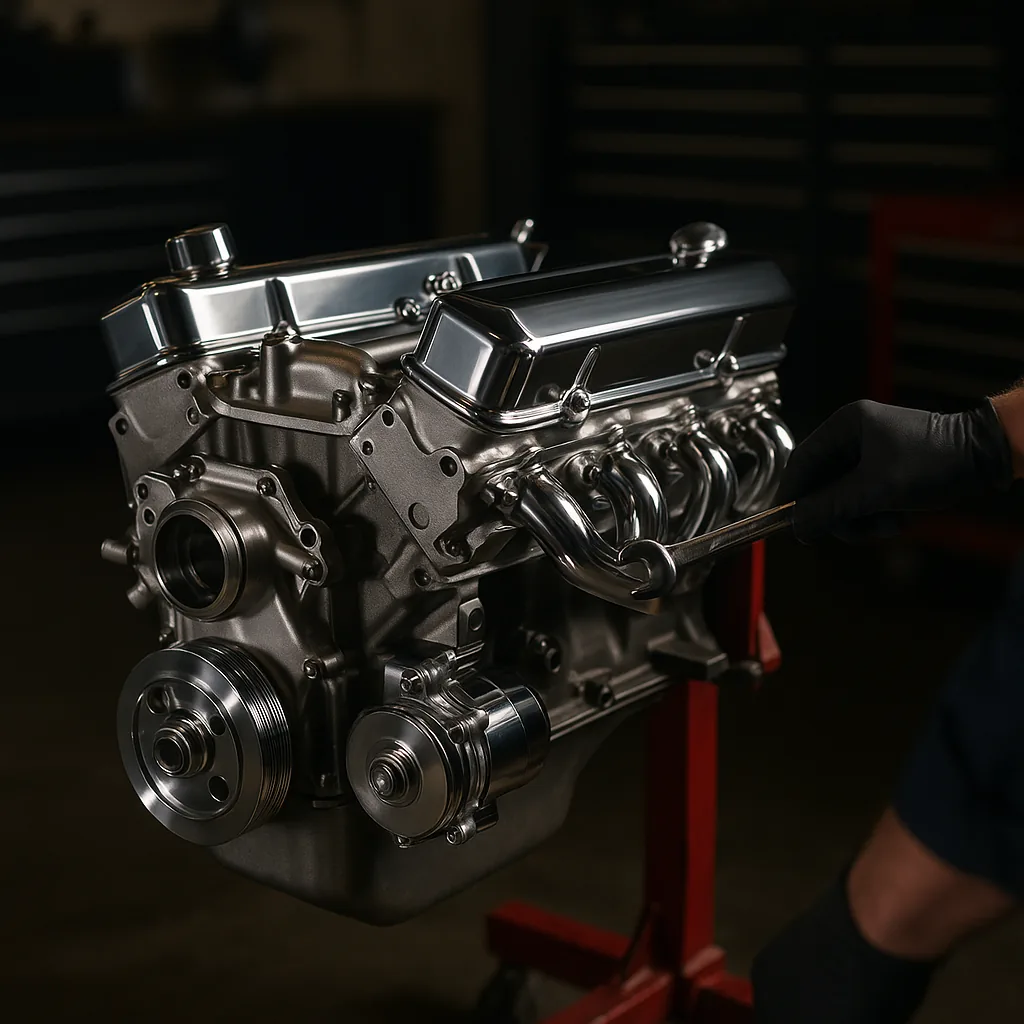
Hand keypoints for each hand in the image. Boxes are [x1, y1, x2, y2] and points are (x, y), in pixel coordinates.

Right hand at [777, 399, 1011, 542]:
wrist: (986, 457)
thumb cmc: (933, 462)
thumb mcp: (876, 489)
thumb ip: (831, 507)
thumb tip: (795, 525)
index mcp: (845, 425)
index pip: (802, 461)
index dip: (792, 493)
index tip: (788, 521)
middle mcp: (852, 435)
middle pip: (821, 484)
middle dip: (839, 512)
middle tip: (854, 530)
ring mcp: (868, 453)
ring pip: (842, 496)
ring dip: (861, 518)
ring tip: (887, 524)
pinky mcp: (884, 469)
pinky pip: (862, 498)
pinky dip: (875, 514)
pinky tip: (896, 518)